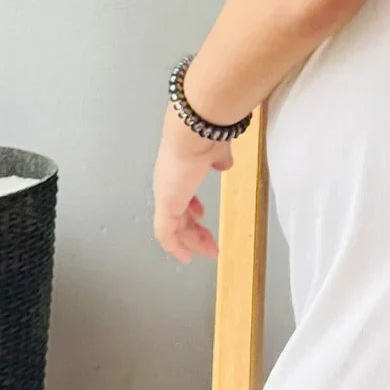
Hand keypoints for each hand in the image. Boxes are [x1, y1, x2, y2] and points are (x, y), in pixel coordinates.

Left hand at [152, 107, 234, 263]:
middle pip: (177, 214)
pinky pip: (167, 234)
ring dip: (191, 241)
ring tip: (210, 251)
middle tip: (210, 244)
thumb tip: (223, 163)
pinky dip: (175, 247)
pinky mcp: (167, 206)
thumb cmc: (207, 137)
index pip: (179, 194)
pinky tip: (187, 257)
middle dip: (194, 230)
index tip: (201, 214)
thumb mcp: (217, 149)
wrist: (194, 131)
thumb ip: (218, 158)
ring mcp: (166, 196)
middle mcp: (168, 184)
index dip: (190, 206)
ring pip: (174, 227)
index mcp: (178, 170)